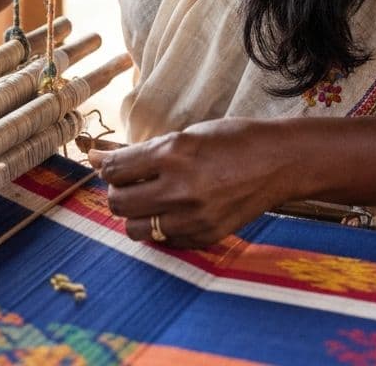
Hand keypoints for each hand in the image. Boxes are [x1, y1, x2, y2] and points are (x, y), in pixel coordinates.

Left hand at [87, 118, 285, 247]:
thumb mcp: (184, 135)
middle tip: (128, 182)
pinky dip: (160, 226)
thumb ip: (140, 151)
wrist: (278, 162)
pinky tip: (175, 209)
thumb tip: (97, 156)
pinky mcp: (203, 236)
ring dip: (135, 213)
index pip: (115, 170)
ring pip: (134, 228)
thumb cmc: (231, 139)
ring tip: (150, 198)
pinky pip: (163, 239)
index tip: (109, 164)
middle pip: (118, 202)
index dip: (107, 167)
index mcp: (173, 153)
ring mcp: (192, 217)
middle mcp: (179, 188)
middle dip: (117, 192)